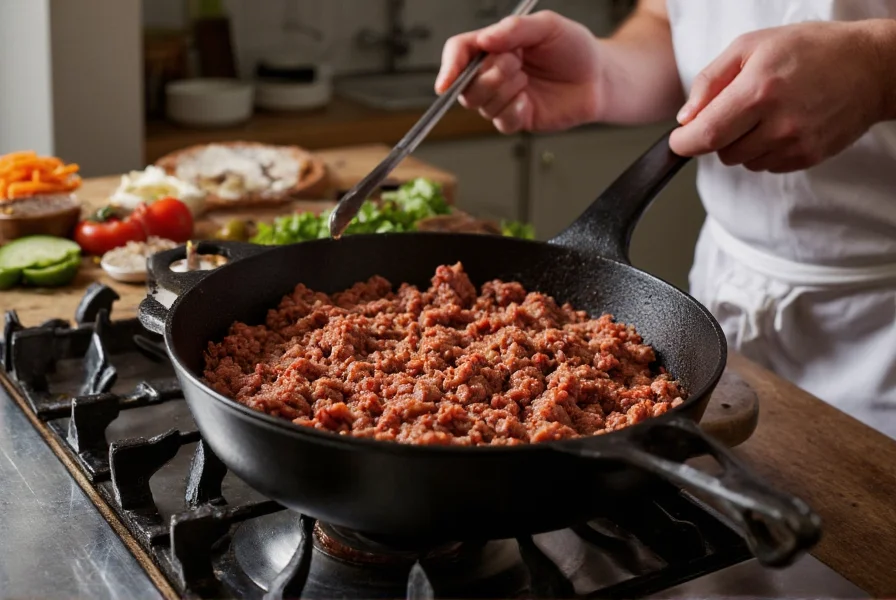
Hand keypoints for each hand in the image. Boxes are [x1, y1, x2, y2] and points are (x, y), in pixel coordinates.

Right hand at [435, 11, 601, 133]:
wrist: (598, 78)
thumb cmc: (574, 49)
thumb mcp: (548, 26)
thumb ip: (515, 29)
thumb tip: (484, 40)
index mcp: (494, 45)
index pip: (459, 53)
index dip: (449, 66)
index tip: (445, 82)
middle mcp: (493, 72)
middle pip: (465, 84)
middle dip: (490, 74)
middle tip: (518, 62)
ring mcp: (502, 98)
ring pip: (481, 104)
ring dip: (505, 90)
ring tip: (528, 79)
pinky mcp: (515, 118)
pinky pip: (500, 122)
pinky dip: (513, 111)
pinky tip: (529, 101)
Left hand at [669, 21, 892, 172]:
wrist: (871, 67)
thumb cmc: (810, 49)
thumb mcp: (752, 46)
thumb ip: (710, 81)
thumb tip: (685, 118)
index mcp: (758, 90)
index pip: (705, 135)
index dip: (684, 143)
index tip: (679, 139)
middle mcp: (777, 122)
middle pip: (721, 153)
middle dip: (717, 137)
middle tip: (736, 111)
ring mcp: (795, 143)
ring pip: (744, 162)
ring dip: (743, 144)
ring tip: (765, 114)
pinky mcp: (808, 157)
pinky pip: (767, 166)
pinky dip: (765, 150)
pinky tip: (782, 125)